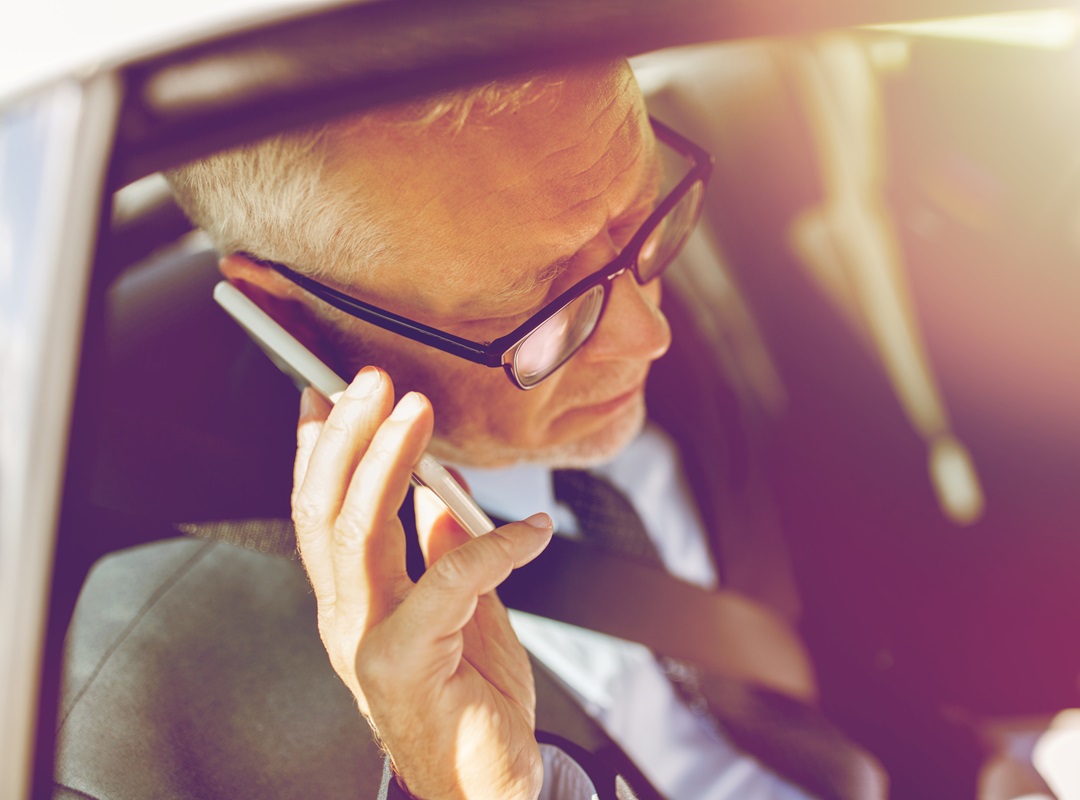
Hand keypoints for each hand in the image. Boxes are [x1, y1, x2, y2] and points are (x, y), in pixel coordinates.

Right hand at [293, 367, 552, 799]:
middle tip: (374, 383)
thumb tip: (445, 492)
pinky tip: (532, 528)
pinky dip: (494, 544)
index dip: (318, 450)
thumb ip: (444, 553)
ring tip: (415, 413)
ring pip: (359, 533)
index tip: (329, 394)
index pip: (317, 513)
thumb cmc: (471, 700)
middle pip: (326, 511)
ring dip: (387, 463)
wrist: (487, 784)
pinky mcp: (404, 664)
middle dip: (347, 438)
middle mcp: (344, 620)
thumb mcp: (461, 612)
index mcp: (350, 602)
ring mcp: (364, 643)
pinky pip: (449, 580)